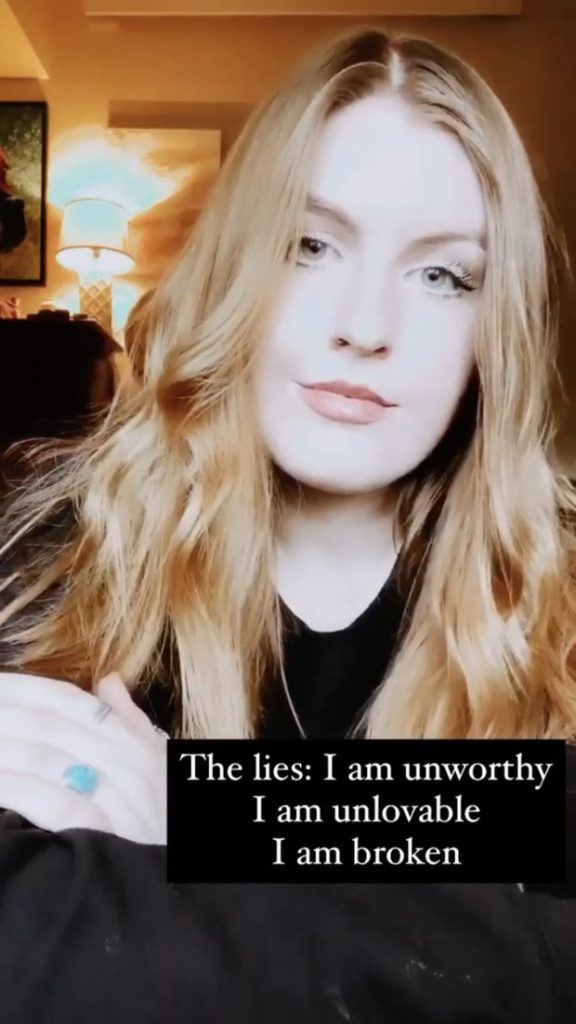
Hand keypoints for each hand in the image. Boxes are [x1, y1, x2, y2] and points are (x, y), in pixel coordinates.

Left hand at [0, 671, 166, 844]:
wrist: (182, 883)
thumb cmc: (168, 822)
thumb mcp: (163, 764)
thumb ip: (131, 721)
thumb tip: (108, 680)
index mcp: (136, 742)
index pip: (74, 703)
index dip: (28, 689)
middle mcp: (127, 763)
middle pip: (52, 726)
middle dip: (4, 713)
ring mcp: (115, 798)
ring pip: (45, 757)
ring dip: (1, 744)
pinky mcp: (100, 836)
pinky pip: (50, 801)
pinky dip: (15, 785)